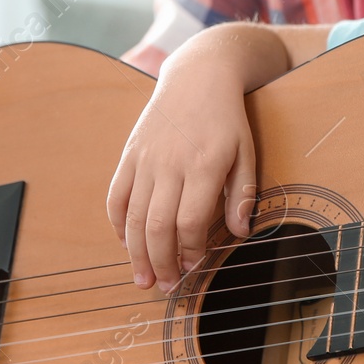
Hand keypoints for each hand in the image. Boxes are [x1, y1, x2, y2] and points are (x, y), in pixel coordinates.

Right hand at [107, 44, 258, 292]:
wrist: (198, 76)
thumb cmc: (227, 118)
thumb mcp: (247, 152)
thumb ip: (243, 194)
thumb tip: (240, 233)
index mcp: (205, 165)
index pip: (190, 221)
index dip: (191, 250)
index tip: (195, 266)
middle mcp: (171, 164)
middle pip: (157, 226)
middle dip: (162, 263)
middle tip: (167, 287)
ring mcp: (146, 159)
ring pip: (132, 217)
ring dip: (136, 254)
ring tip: (144, 279)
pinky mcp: (129, 155)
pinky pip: (116, 196)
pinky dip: (118, 224)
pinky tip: (126, 244)